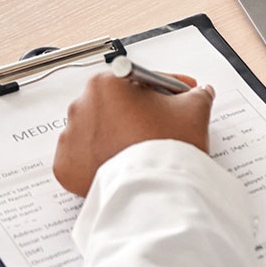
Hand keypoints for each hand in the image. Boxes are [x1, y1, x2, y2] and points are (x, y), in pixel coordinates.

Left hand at [53, 72, 215, 196]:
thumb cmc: (167, 146)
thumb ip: (198, 94)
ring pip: (100, 129)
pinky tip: (125, 160)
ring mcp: (70, 138)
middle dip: (140, 110)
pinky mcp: (67, 166)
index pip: (142, 78)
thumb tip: (199, 94)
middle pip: (117, 102)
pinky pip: (86, 157)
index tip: (178, 94)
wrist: (153, 188)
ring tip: (144, 146)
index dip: (168, 86)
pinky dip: (103, 157)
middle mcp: (82, 106)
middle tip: (164, 122)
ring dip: (119, 133)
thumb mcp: (194, 109)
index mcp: (107, 84)